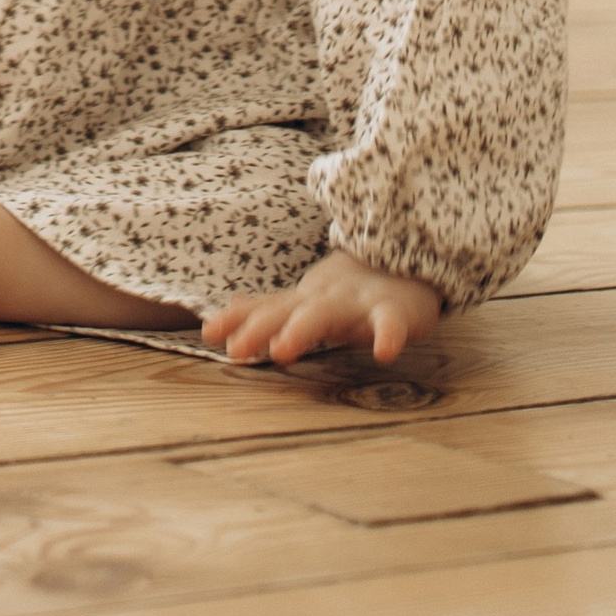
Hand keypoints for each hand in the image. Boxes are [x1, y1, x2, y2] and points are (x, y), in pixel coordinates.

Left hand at [201, 248, 442, 367]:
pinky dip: (388, 336)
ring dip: (301, 329)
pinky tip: (384, 352)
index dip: (237, 320)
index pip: (267, 310)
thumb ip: (275, 307)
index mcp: (305, 302)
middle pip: (287, 311)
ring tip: (281, 350)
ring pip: (326, 314)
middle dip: (259, 328)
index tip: (209, 333)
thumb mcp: (311, 299)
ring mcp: (358, 304)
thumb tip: (234, 306)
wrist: (406, 263)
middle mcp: (325, 301)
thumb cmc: (351, 293)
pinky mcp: (396, 311)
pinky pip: (392, 324)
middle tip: (235, 348)